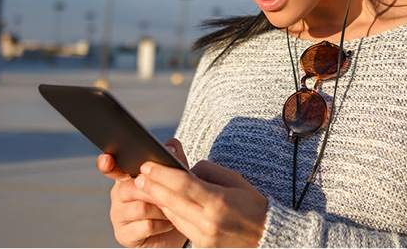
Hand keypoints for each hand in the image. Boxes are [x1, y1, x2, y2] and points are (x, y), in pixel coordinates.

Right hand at [97, 138, 188, 247]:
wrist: (177, 230)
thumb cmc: (172, 199)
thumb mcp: (175, 176)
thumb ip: (173, 158)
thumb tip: (171, 146)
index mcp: (126, 177)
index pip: (111, 168)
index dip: (107, 163)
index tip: (107, 159)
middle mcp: (118, 195)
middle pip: (132, 188)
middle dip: (155, 192)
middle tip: (170, 195)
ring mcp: (118, 215)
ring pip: (141, 208)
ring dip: (162, 210)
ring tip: (171, 210)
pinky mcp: (123, 235)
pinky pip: (145, 226)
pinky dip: (162, 225)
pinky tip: (168, 224)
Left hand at [135, 159, 267, 247]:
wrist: (267, 236)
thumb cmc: (251, 204)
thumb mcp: (233, 180)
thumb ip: (206, 171)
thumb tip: (184, 170)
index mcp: (218, 203)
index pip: (182, 184)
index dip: (161, 174)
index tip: (147, 165)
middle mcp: (209, 223)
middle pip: (172, 201)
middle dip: (152, 187)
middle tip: (138, 176)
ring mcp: (205, 238)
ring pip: (173, 215)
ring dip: (158, 200)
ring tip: (146, 186)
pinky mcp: (202, 247)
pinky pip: (181, 226)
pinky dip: (171, 213)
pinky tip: (163, 202)